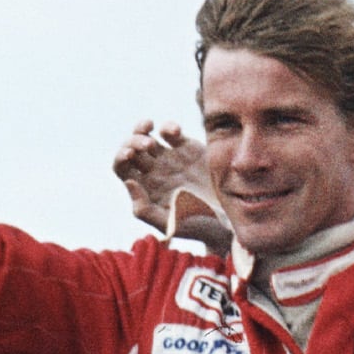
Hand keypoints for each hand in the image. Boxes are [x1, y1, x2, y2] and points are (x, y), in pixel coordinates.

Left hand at [113, 120, 229, 251]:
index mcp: (145, 189)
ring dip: (141, 131)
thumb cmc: (200, 225)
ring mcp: (169, 159)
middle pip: (130, 149)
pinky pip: (169, 132)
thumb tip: (128, 182)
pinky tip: (174, 132)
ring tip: (150, 131)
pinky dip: (167, 127)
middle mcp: (154, 172)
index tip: (131, 154)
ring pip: (145, 137)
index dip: (121, 158)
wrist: (232, 217)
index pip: (122, 168)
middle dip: (131, 142)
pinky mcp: (187, 148)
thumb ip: (145, 208)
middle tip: (146, 145)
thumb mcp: (170, 223)